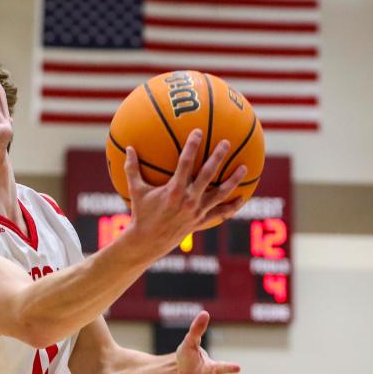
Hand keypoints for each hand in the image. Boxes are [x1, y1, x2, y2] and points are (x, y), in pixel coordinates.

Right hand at [124, 129, 246, 254]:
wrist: (148, 241)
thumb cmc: (141, 214)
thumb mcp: (135, 191)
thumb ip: (132, 169)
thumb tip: (128, 148)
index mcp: (174, 190)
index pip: (185, 163)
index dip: (192, 146)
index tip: (198, 132)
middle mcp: (188, 199)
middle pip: (207, 174)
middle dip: (218, 157)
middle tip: (226, 143)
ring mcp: (197, 211)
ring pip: (220, 193)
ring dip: (233, 180)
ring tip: (244, 167)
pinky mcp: (200, 221)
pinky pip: (220, 213)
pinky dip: (232, 206)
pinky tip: (242, 198)